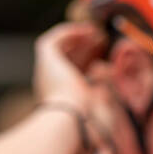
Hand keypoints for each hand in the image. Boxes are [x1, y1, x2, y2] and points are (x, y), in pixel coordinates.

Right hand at [33, 21, 119, 151]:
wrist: (72, 121)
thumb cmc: (88, 122)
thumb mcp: (102, 105)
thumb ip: (104, 89)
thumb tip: (107, 70)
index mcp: (60, 100)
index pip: (72, 77)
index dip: (85, 65)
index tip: (102, 61)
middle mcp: (50, 85)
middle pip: (65, 60)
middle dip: (81, 49)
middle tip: (99, 40)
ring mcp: (46, 71)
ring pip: (58, 48)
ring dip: (75, 38)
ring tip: (94, 32)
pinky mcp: (46, 58)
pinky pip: (55, 39)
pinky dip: (69, 33)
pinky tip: (86, 31)